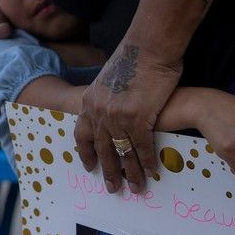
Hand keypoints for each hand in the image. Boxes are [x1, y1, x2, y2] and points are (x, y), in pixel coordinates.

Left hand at [75, 41, 181, 194]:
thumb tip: (113, 109)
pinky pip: (141, 147)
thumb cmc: (135, 58)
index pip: (82, 134)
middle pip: (101, 148)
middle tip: (112, 188)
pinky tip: (153, 172)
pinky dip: (148, 162)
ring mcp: (116, 116)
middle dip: (107, 171)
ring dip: (130, 173)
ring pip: (122, 152)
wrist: (148, 46)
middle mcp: (99, 112)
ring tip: (136, 188)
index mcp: (89, 101)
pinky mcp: (137, 117)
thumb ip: (107, 97)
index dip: (86, 152)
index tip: (89, 166)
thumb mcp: (109, 79)